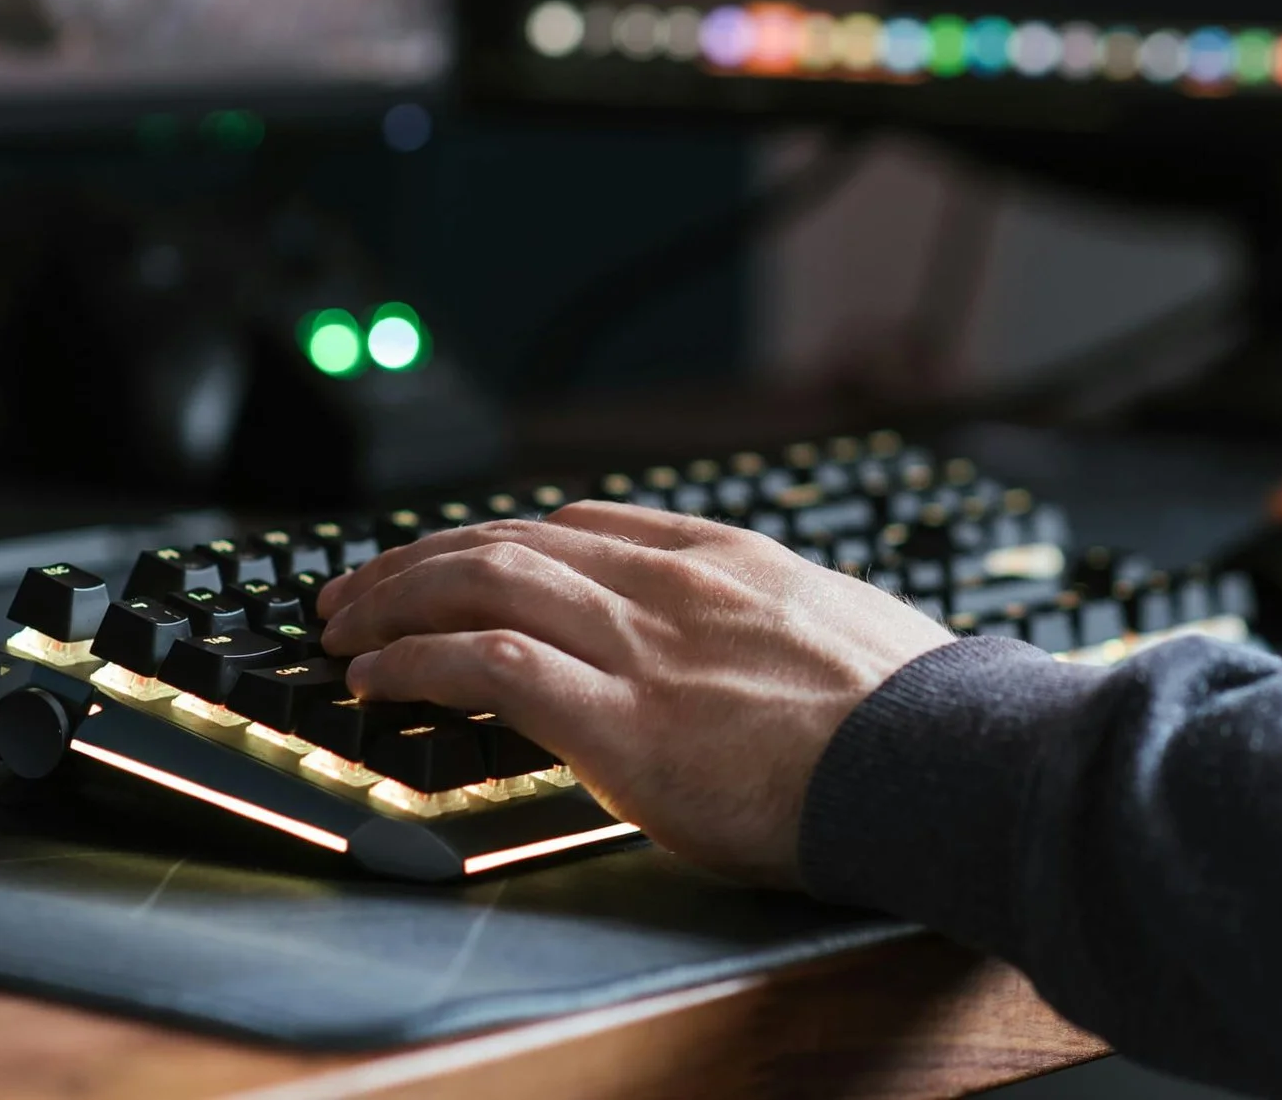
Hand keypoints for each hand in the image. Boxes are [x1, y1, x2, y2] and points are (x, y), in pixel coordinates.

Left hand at [314, 503, 952, 884]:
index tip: (466, 558)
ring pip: (485, 582)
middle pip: (515, 539)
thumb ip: (779, 628)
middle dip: (424, 558)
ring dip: (397, 599)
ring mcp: (643, 644)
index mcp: (732, 559)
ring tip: (345, 625)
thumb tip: (767, 660)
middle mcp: (674, 584)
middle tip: (364, 586)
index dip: (508, 538)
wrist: (937, 759)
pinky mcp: (619, 719)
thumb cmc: (912, 719)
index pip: (589, 523)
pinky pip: (486, 666)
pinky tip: (377, 679)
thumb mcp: (846, 633)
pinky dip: (416, 662)